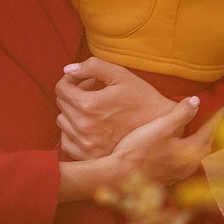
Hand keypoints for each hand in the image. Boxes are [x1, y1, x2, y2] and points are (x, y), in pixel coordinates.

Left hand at [57, 58, 197, 159]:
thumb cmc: (143, 98)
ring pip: (62, 122)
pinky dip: (73, 132)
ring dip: (72, 112)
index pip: (61, 88)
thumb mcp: (121, 75)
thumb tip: (68, 69)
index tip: (84, 80)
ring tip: (92, 108)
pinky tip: (89, 126)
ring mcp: (85, 144)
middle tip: (93, 91)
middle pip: (61, 104)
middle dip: (73, 93)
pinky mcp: (89, 156)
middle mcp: (83, 126)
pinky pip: (66, 142)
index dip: (71, 79)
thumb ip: (92, 66)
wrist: (162, 128)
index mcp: (89, 105)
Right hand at [58, 98, 210, 199]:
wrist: (118, 176)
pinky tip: (179, 146)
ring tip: (198, 129)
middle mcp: (189, 165)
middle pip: (205, 143)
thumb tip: (196, 101)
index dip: (216, 115)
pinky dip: (186, 150)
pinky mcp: (167, 178)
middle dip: (210, 129)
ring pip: (194, 153)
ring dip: (198, 140)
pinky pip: (183, 161)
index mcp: (191, 151)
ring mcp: (179, 174)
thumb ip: (181, 114)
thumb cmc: (139, 149)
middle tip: (214, 116)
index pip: (209, 129)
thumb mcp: (161, 127)